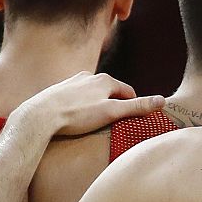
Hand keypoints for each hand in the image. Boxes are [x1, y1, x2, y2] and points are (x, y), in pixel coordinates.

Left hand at [22, 73, 162, 136]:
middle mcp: (88, 77)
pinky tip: (76, 120)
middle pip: (110, 92)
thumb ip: (137, 107)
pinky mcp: (58, 91)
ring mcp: (72, 83)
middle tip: (113, 124)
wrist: (39, 116)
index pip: (128, 92)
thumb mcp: (112, 113)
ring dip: (97, 106)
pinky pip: (77, 99)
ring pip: (93, 95)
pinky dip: (81, 108)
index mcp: (104, 80)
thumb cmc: (77, 115)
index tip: (133, 120)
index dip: (133, 106)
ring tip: (94, 123)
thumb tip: (162, 101)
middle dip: (115, 106)